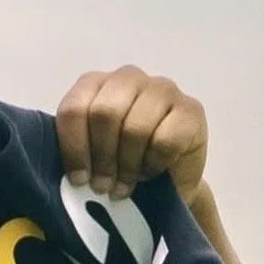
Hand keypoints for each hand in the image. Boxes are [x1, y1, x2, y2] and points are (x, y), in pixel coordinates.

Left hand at [55, 65, 207, 203]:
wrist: (168, 178)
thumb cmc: (122, 161)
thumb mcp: (90, 152)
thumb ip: (77, 149)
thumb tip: (73, 172)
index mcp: (94, 83)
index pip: (74, 108)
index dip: (74, 148)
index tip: (79, 179)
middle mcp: (128, 78)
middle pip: (104, 114)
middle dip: (102, 157)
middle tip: (103, 186)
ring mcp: (162, 89)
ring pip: (135, 128)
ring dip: (127, 165)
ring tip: (125, 184)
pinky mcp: (190, 109)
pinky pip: (165, 141)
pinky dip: (154, 164)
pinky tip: (151, 171)